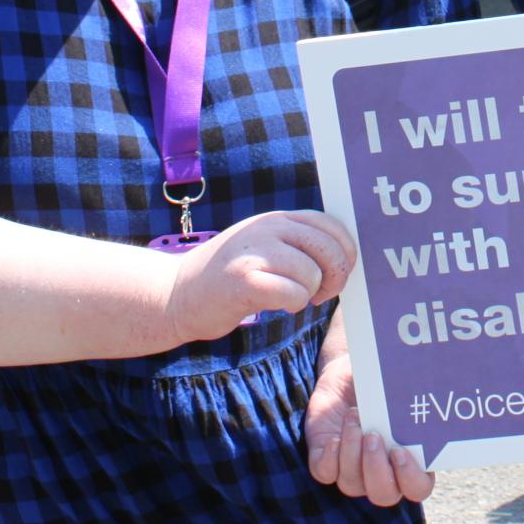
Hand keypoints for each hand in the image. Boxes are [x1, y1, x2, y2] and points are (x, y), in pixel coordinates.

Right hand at [163, 210, 355, 345]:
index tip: (333, 274)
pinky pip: (293, 294)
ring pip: (313, 274)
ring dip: (308, 294)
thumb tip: (346, 257)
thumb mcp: (265, 246)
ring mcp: (254, 252)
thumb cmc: (230, 277)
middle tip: (319, 293)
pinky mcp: (244, 281)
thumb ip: (298, 243)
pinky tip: (278, 305)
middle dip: (334, 278)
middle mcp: (267, 229)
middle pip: (330, 250)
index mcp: (277, 219)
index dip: (344, 254)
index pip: (332, 226)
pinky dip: (293, 304)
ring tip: (290, 297)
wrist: (177, 294)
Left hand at [306, 313, 435, 504]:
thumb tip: (426, 386)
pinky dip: (329, 458)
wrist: (350, 377)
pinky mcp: (325, 461)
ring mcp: (352, 471)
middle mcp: (381, 474)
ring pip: (351, 484)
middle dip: (376, 468)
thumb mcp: (400, 390)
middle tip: (373, 436)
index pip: (417, 488)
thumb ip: (414, 398)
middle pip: (383, 494)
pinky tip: (334, 438)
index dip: (411, 477)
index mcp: (409, 463)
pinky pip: (325, 473)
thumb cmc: (383, 386)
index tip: (400, 451)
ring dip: (351, 451)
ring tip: (354, 417)